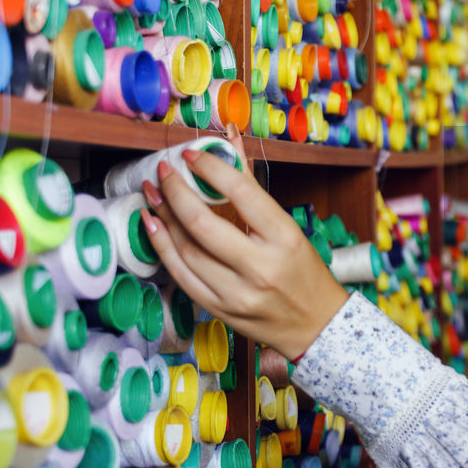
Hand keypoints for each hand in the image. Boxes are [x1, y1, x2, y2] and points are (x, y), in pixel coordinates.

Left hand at [138, 125, 348, 359]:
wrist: (314, 324)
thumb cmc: (304, 272)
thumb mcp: (288, 229)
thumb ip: (252, 188)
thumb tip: (230, 143)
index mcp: (285, 239)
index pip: (242, 194)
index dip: (211, 169)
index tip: (192, 154)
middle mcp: (261, 267)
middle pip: (203, 224)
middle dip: (176, 192)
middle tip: (164, 171)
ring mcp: (237, 292)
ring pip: (186, 250)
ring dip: (163, 216)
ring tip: (154, 193)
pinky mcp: (219, 309)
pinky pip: (180, 275)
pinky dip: (162, 246)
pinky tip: (153, 224)